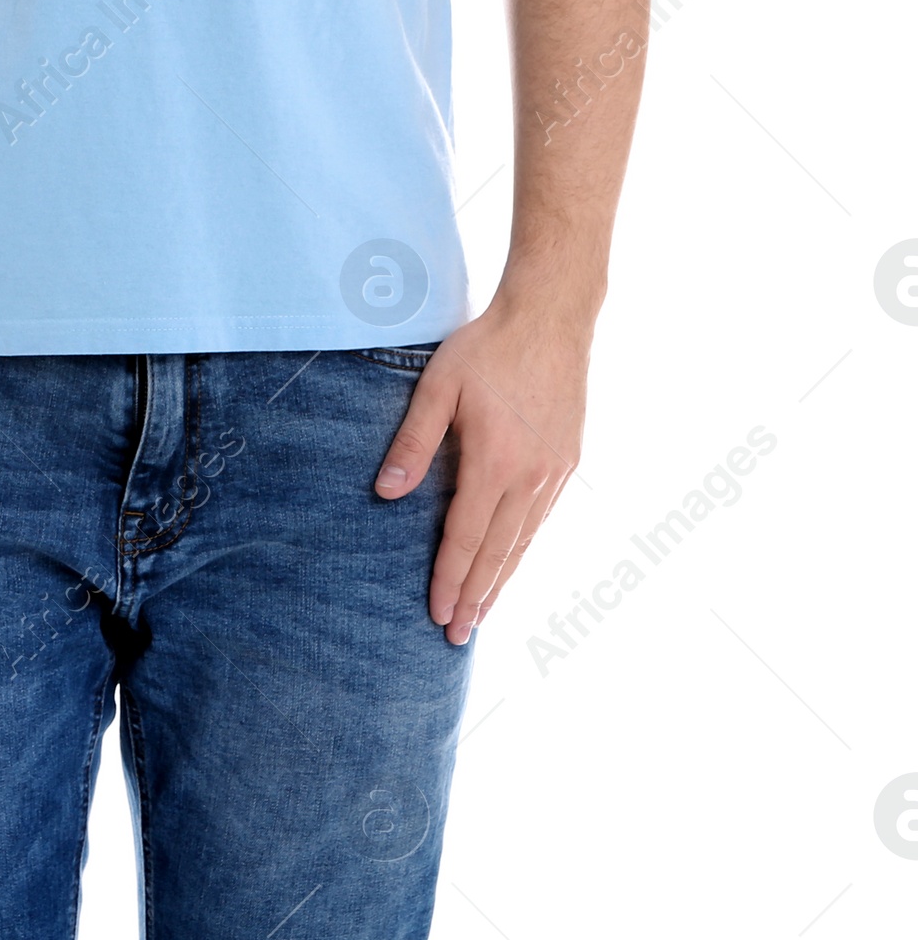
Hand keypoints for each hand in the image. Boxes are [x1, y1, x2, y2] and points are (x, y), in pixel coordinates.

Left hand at [374, 306, 588, 644]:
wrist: (551, 318)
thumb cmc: (487, 347)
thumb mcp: (438, 387)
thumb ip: (413, 442)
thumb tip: (386, 494)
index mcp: (493, 460)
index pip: (465, 536)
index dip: (450, 578)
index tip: (438, 614)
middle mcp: (530, 476)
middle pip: (498, 552)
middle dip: (476, 596)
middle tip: (457, 635)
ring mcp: (554, 471)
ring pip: (524, 541)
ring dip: (502, 580)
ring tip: (482, 612)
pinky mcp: (568, 461)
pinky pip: (542, 519)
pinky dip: (523, 548)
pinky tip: (511, 562)